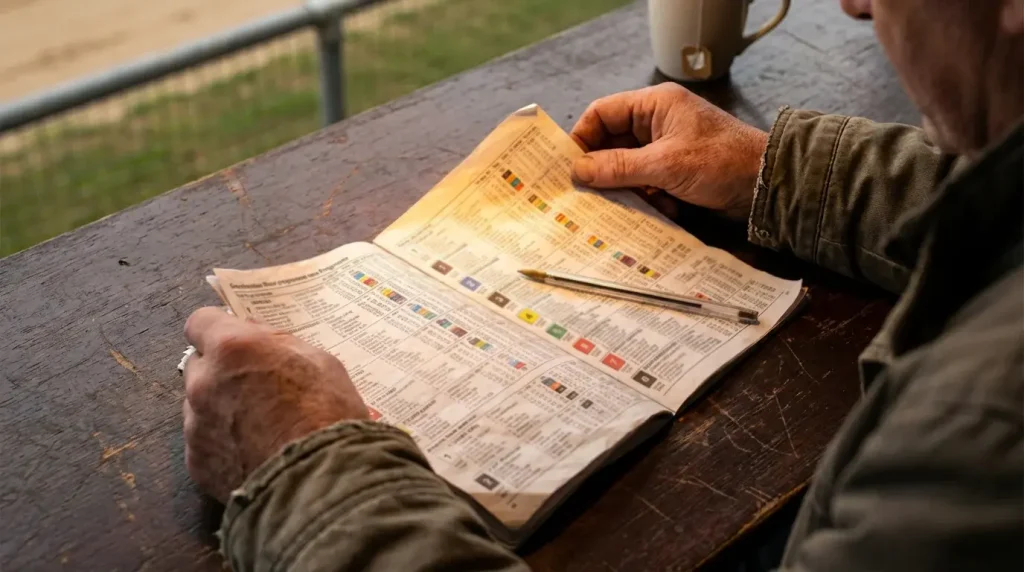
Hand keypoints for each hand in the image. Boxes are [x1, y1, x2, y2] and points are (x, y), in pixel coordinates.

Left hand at [182, 307, 368, 502]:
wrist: (321, 482)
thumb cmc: (329, 414)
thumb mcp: (319, 361)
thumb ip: (279, 345)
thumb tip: (258, 338)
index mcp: (233, 348)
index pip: (200, 322)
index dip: (218, 329)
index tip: (235, 340)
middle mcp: (204, 382)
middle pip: (199, 366)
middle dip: (222, 372)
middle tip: (256, 387)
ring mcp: (196, 425)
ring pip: (201, 406)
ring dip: (222, 409)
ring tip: (260, 428)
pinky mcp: (197, 464)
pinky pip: (205, 444)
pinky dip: (224, 445)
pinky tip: (254, 454)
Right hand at [570, 83, 767, 220]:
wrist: (766, 186)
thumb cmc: (721, 162)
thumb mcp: (665, 165)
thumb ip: (619, 167)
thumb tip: (578, 171)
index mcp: (655, 106)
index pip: (603, 113)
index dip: (582, 137)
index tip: (568, 166)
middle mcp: (657, 123)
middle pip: (612, 143)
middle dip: (603, 170)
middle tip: (585, 193)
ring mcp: (666, 149)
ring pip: (627, 168)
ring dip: (627, 189)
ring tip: (624, 206)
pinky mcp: (675, 172)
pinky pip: (646, 183)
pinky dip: (647, 198)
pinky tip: (659, 209)